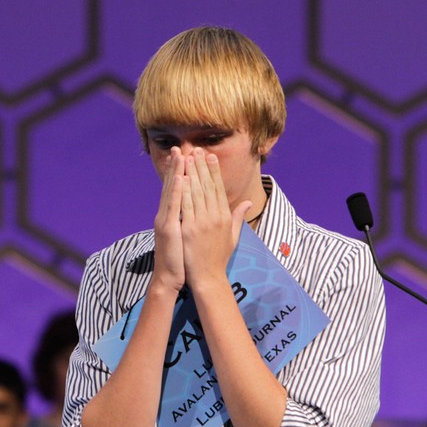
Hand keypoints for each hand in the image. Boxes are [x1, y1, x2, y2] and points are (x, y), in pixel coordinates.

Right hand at [151, 147, 185, 293]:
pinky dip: (176, 191)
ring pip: (171, 192)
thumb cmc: (180, 260)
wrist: (168, 278)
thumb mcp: (187, 237)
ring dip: (176, 172)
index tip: (187, 156)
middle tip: (181, 147)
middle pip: (172, 186)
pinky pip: (173, 207)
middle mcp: (165, 215)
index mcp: (171, 216)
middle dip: (177, 166)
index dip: (181, 173)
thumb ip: (192, 222)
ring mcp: (165, 220)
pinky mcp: (168, 228)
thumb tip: (198, 213)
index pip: (177, 190)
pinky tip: (180, 178)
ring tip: (180, 154)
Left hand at [180, 148, 250, 290]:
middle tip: (196, 149)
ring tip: (187, 157)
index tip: (209, 156)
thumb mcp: (233, 236)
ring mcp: (202, 222)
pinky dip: (183, 191)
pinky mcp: (190, 229)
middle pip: (208, 186)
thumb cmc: (218, 258)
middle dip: (202, 166)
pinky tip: (180, 178)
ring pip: (196, 192)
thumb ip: (238, 217)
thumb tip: (246, 203)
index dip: (214, 171)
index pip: (218, 188)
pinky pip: (186, 206)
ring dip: (191, 173)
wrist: (208, 277)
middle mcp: (215, 216)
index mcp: (224, 216)